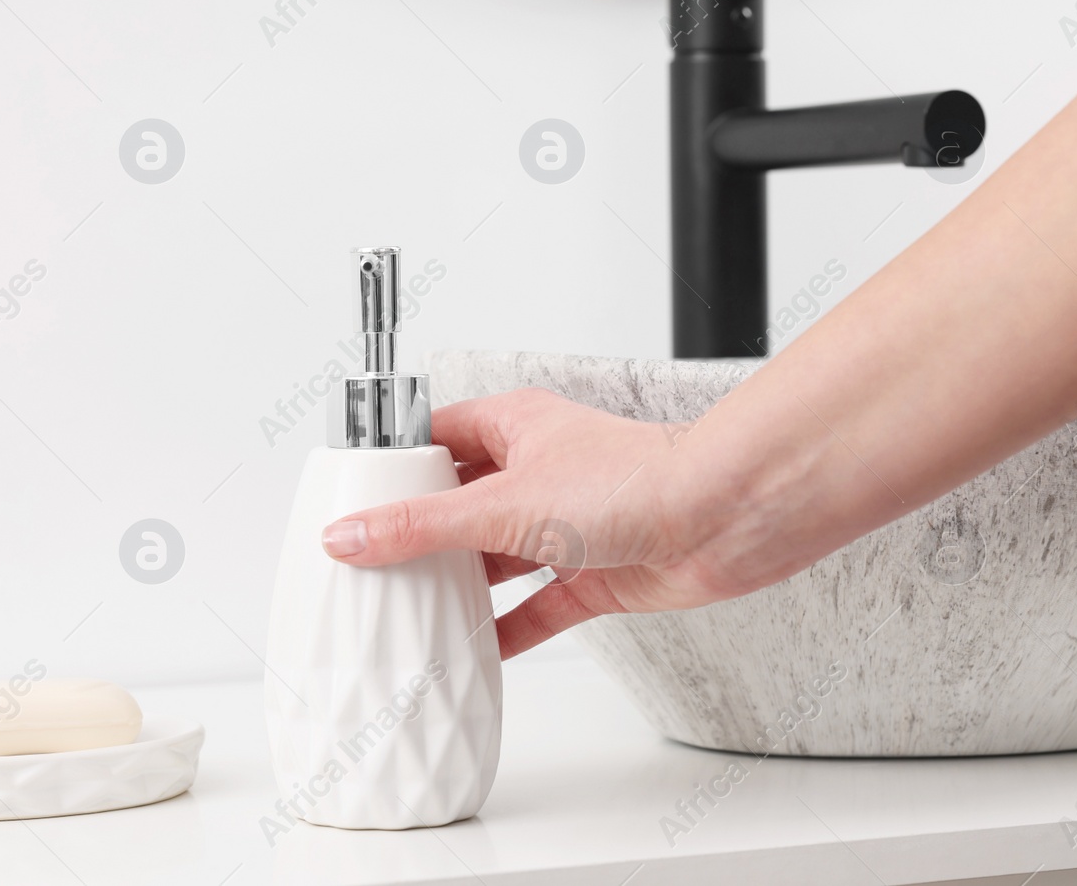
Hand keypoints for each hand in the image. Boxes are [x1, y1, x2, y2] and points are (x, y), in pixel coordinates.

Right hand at [318, 388, 750, 658]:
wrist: (725, 518)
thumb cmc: (636, 479)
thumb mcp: (505, 504)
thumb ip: (423, 526)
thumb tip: (351, 535)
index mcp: (514, 426)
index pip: (435, 437)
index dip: (394, 464)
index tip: (351, 496)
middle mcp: (540, 471)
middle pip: (462, 502)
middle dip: (422, 534)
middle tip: (371, 564)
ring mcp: (567, 523)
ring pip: (497, 556)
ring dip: (462, 584)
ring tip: (410, 610)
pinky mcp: (595, 571)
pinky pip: (537, 604)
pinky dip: (508, 627)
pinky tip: (476, 649)